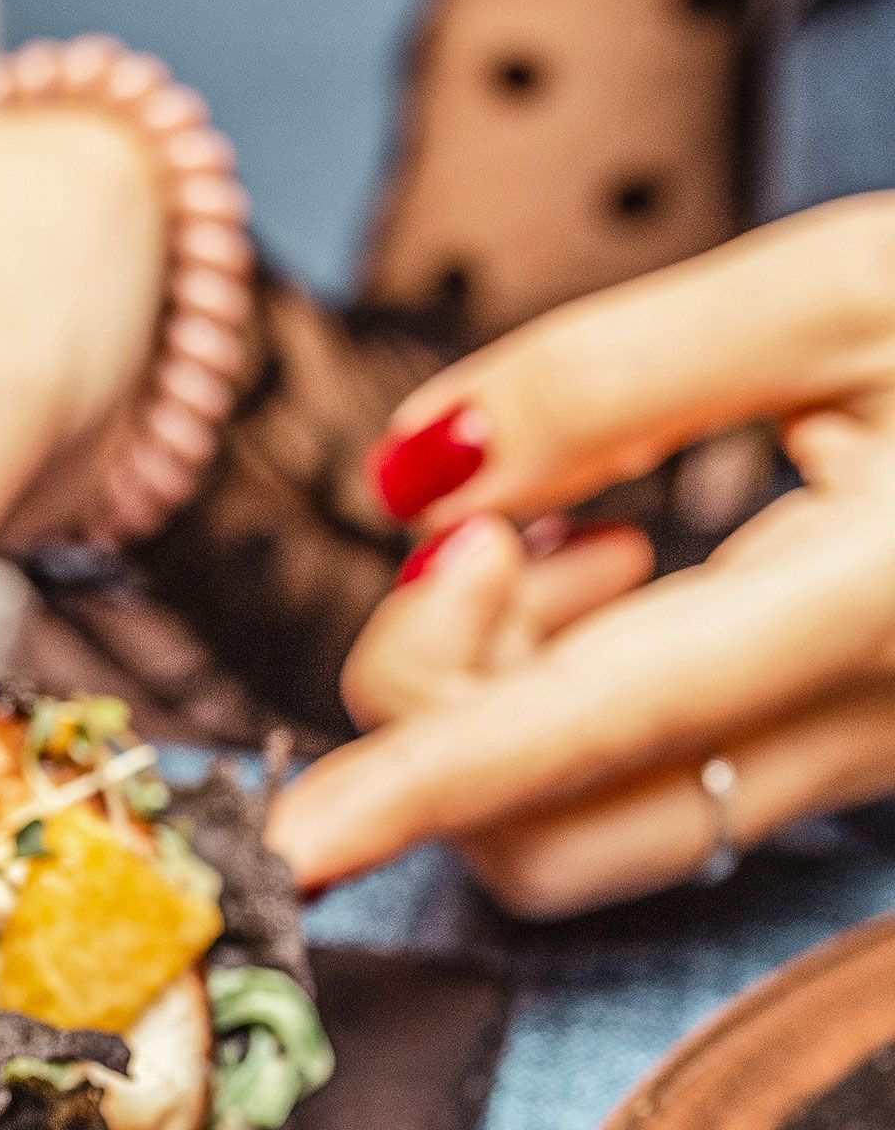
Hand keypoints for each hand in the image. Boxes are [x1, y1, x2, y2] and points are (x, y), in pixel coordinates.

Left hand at [269, 193, 894, 917]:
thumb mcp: (848, 289)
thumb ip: (610, 380)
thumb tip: (408, 473)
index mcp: (875, 602)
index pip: (590, 728)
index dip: (423, 783)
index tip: (293, 840)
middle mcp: (871, 725)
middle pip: (556, 833)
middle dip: (442, 710)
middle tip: (481, 541)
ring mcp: (865, 762)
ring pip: (598, 820)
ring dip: (506, 699)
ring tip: (562, 535)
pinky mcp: (855, 756)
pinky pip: (661, 783)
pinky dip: (573, 694)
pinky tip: (618, 564)